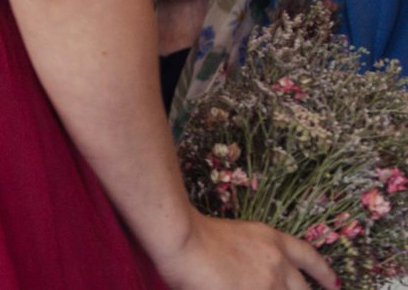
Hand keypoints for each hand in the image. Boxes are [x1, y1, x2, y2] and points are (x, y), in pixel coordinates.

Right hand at [155, 215, 335, 289]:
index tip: (335, 285)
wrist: (183, 239)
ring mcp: (269, 284)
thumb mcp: (234, 238)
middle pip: (301, 289)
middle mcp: (278, 263)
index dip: (324, 273)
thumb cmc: (195, 233)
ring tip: (250, 286)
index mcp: (272, 241)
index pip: (309, 257)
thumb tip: (250, 275)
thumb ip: (250, 257)